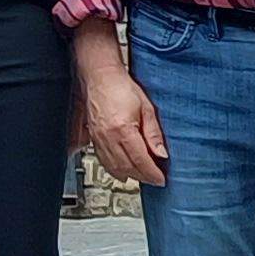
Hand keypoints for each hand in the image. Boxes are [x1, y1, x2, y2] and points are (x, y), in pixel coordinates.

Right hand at [70, 32, 167, 186]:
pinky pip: (103, 160)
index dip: (152, 173)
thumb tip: (161, 153)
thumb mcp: (146, 108)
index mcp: (123, 130)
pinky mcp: (93, 137)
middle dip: (142, 177)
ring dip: (129, 175)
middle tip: (154, 178)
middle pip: (127, 168)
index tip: (161, 179)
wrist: (100, 76)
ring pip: (113, 168)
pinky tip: (122, 171)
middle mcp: (108, 137)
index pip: (140, 160)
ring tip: (141, 176)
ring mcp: (98, 139)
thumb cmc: (121, 86)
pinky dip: (114, 169)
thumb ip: (154, 133)